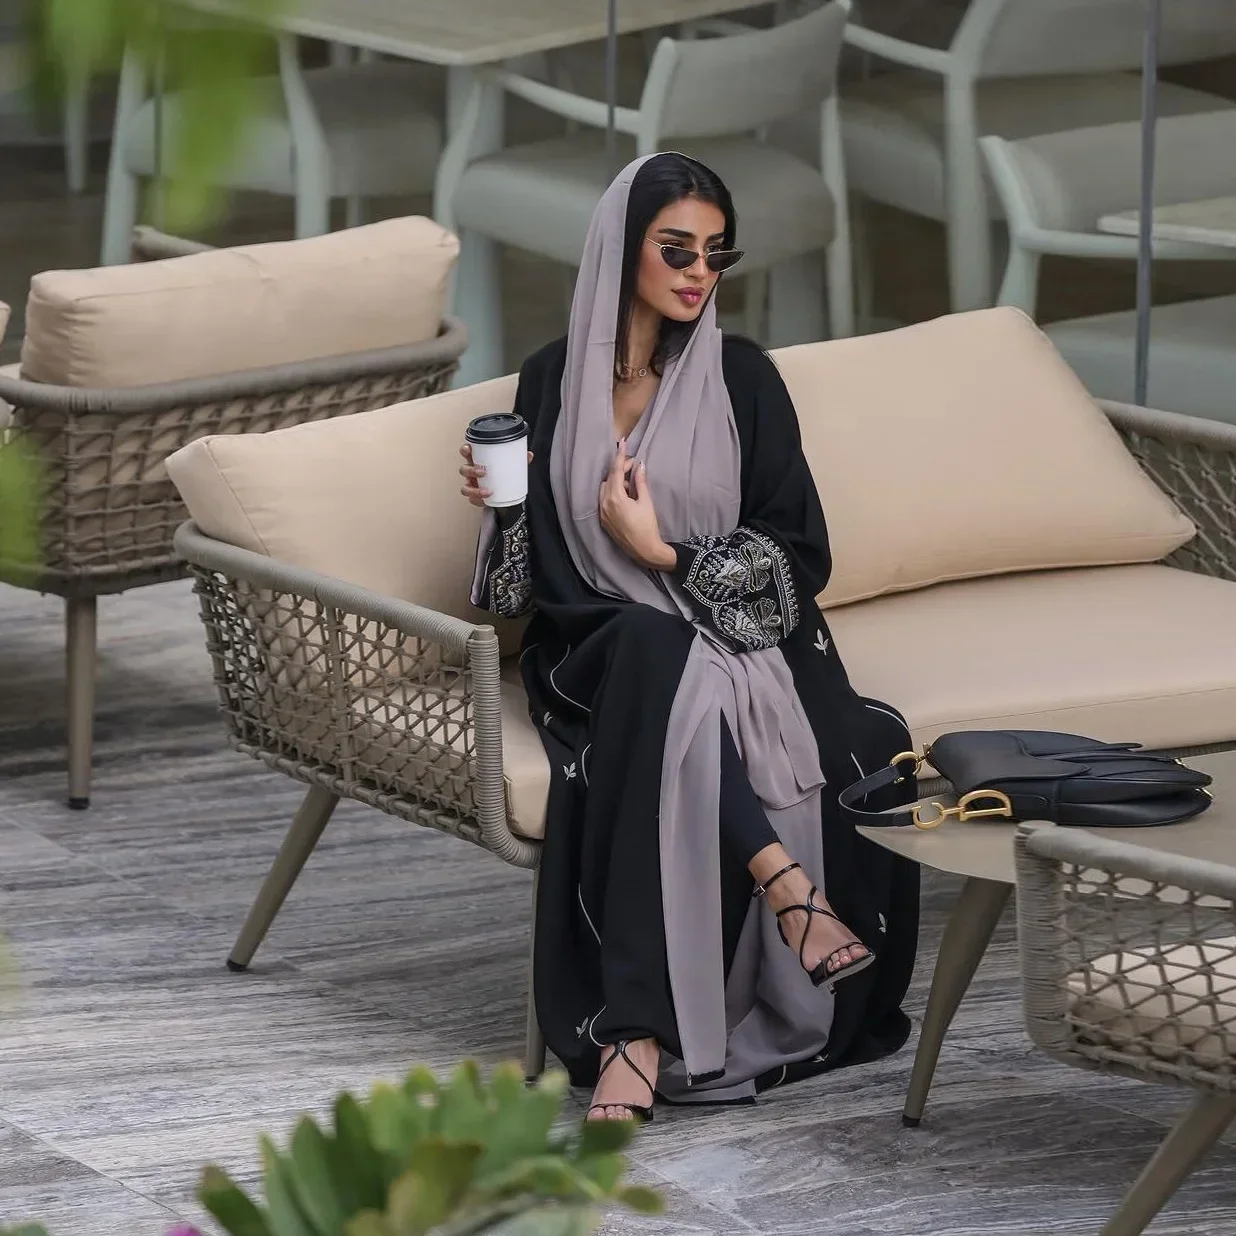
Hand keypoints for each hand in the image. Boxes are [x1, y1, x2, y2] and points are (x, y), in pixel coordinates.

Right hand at [459, 443, 532, 507]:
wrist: (504, 494)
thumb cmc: (502, 475)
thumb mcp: (511, 466)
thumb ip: (519, 460)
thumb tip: (529, 455)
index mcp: (477, 461)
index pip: (466, 453)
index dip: (465, 450)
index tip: (468, 449)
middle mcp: (472, 473)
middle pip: (463, 469)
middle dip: (471, 470)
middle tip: (483, 472)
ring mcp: (472, 486)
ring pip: (465, 488)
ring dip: (474, 490)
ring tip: (488, 491)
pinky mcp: (474, 497)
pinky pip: (472, 500)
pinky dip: (478, 500)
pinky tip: (486, 500)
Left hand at [598, 440, 676, 570]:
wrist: (644, 551)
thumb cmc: (647, 526)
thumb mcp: (646, 502)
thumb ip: (640, 482)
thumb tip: (639, 466)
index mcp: (615, 498)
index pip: (616, 471)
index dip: (620, 456)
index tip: (622, 442)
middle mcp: (604, 504)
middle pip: (609, 478)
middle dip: (620, 470)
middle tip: (634, 467)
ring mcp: (602, 513)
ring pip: (605, 489)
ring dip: (615, 482)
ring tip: (631, 485)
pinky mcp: (603, 520)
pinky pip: (603, 500)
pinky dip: (612, 493)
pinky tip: (625, 496)